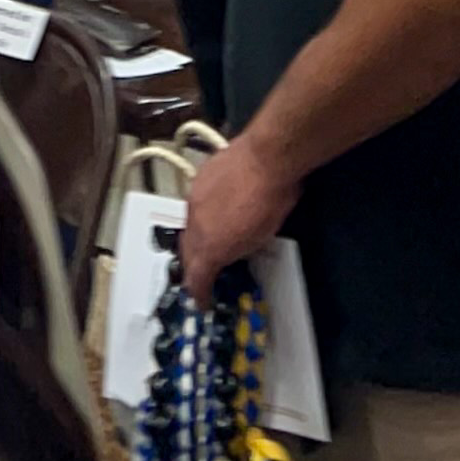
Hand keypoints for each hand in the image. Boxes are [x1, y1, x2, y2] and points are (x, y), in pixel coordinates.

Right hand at [174, 132, 298, 284]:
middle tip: (202, 275)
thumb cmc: (272, 203)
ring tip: (209, 241)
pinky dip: (202, 215)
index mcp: (211, 246)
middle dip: (193, 267)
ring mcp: (193, 201)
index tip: (202, 302)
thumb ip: (238, 248)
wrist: (266, 158)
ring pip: (188, 227)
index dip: (199, 292)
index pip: (197, 277)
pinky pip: (194, 205)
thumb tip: (230, 251)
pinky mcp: (197, 180)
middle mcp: (194, 226)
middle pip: (186, 253)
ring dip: (196, 239)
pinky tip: (216, 209)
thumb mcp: (260, 237)